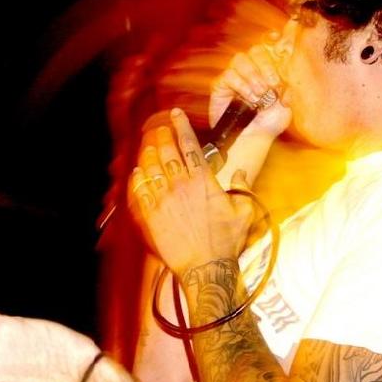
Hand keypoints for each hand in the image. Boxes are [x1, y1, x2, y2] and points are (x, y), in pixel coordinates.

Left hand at [128, 108, 251, 276]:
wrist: (205, 267)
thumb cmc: (226, 242)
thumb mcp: (244, 211)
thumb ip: (243, 188)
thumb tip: (242, 173)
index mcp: (203, 180)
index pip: (189, 144)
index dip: (181, 126)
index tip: (175, 114)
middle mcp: (180, 185)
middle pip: (166, 151)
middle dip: (162, 135)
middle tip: (160, 128)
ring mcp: (163, 200)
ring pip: (150, 167)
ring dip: (148, 152)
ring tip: (148, 145)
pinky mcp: (150, 215)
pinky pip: (139, 190)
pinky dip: (137, 178)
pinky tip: (137, 172)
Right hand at [209, 40, 291, 136]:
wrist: (253, 139)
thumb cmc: (270, 123)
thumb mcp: (287, 103)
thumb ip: (289, 85)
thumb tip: (289, 71)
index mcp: (268, 69)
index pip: (269, 46)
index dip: (272, 39)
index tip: (279, 41)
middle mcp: (251, 69)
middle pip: (255, 50)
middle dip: (266, 65)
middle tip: (273, 84)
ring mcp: (234, 76)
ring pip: (239, 59)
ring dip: (252, 74)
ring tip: (260, 93)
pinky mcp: (219, 85)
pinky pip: (228, 75)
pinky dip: (241, 84)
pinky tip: (249, 97)